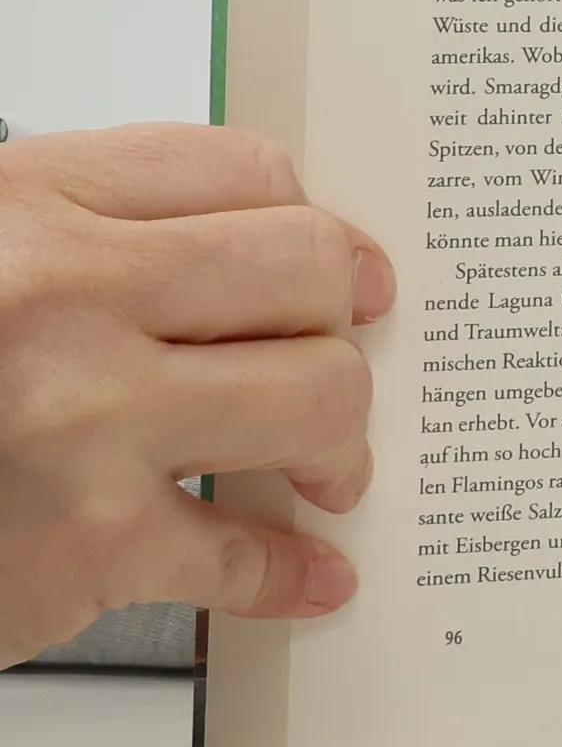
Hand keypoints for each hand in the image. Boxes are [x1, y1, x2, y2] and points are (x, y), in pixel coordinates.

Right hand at [0, 124, 395, 666]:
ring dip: (340, 440)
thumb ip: (90, 238)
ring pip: (316, 395)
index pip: (244, 173)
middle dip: (344, 327)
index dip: (313, 228)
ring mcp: (80, 418)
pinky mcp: (81, 544)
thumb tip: (250, 265)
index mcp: (31, 202)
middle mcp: (62, 294)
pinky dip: (290, 572)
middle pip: (304, 272)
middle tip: (339, 364)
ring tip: (324, 467)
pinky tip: (309, 573)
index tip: (343, 272)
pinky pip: (240, 553)